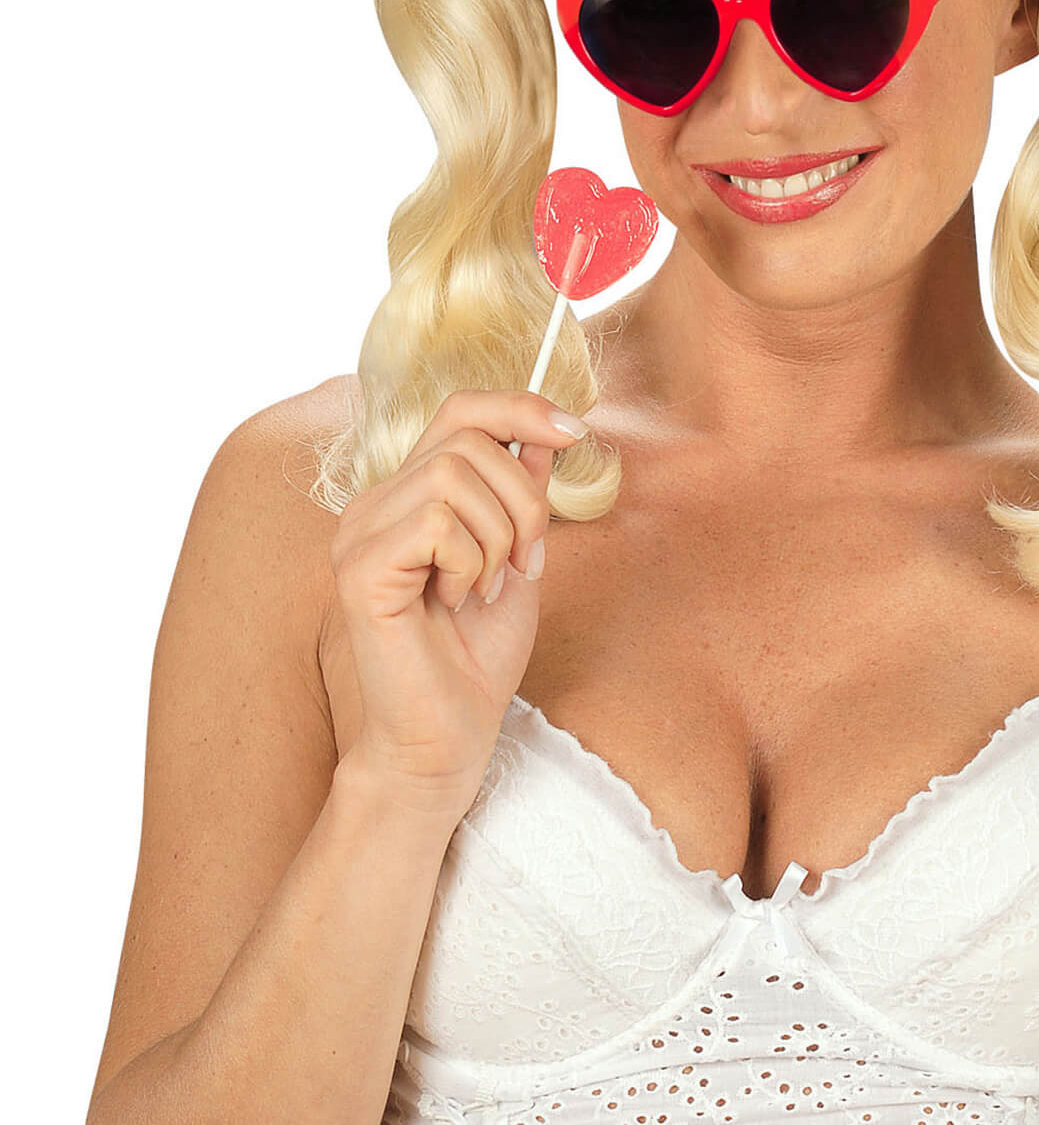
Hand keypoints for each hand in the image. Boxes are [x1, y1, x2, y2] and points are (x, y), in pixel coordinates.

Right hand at [327, 389, 586, 816]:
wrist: (449, 736)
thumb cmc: (478, 655)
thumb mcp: (518, 554)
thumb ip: (522, 491)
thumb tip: (546, 427)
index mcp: (408, 494)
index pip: (458, 409)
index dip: (519, 407)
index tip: (574, 431)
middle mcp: (374, 504)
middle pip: (469, 441)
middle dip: (524, 500)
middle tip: (526, 561)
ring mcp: (358, 535)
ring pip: (455, 477)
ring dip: (498, 536)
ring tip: (487, 586)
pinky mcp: (358, 571)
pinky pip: (436, 524)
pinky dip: (470, 563)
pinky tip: (458, 601)